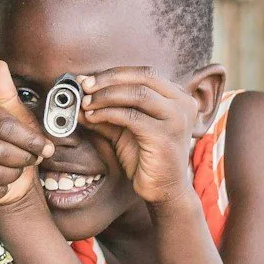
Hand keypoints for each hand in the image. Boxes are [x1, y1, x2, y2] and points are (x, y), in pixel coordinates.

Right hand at [0, 63, 48, 211]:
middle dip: (23, 159)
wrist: (11, 177)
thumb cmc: (14, 144)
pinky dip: (1, 191)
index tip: (46, 148)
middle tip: (30, 159)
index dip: (30, 140)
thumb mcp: (17, 116)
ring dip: (13, 175)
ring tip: (14, 170)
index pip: (4, 126)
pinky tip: (1, 185)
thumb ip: (7, 93)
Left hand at [79, 67, 197, 208]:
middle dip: (108, 80)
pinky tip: (92, 118)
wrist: (164, 190)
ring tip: (85, 103)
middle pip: (142, 77)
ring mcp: (177, 119)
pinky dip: (107, 113)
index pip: (144, 73)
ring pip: (137, 94)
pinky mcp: (165, 136)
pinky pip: (131, 117)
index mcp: (178, 97)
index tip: (88, 80)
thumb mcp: (124, 129)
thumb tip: (80, 94)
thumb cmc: (146, 158)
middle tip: (84, 87)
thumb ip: (107, 110)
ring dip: (105, 96)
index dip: (114, 74)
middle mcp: (183, 104)